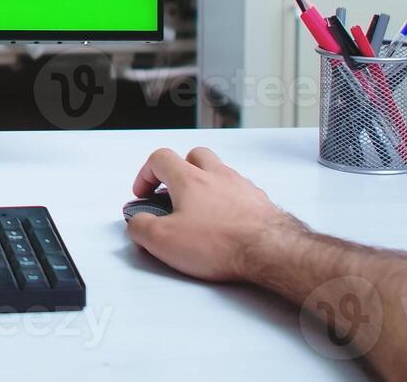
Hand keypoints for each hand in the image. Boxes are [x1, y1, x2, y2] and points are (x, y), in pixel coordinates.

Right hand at [124, 147, 303, 282]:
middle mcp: (217, 176)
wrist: (270, 252)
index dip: (146, 174)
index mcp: (189, 179)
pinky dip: (230, 200)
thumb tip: (136, 222)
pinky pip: (241, 192)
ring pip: (220, 171)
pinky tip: (227, 221)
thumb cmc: (222, 243)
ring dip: (206, 184)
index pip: (160, 158)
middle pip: (194, 155)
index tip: (143, 193)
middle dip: (179, 170)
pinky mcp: (261, 203)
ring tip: (200, 209)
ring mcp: (241, 187)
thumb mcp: (163, 241)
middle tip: (173, 192)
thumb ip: (140, 227)